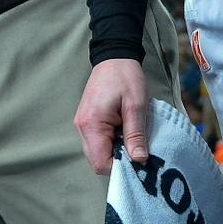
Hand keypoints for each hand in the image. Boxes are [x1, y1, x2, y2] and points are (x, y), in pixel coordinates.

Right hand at [75, 58, 151, 174]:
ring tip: (133, 137)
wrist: (115, 56)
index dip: (120, 167)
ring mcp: (83, 125)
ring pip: (99, 152)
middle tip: (139, 149)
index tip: (139, 162)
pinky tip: (126, 131)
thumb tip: (139, 161)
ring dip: (118, 151)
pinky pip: (100, 142)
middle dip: (120, 160)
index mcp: (92, 124)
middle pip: (98, 160)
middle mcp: (82, 128)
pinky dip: (114, 142)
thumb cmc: (126, 77)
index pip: (100, 162)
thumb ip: (136, 134)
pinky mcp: (89, 122)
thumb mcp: (136, 105)